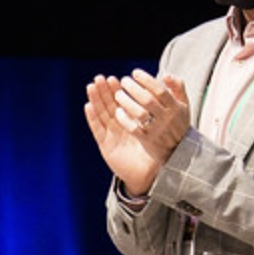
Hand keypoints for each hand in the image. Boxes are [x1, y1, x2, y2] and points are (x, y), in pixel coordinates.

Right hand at [84, 74, 163, 196]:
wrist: (146, 176)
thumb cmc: (153, 154)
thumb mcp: (158, 132)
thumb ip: (159, 117)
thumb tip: (165, 102)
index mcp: (130, 122)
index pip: (121, 103)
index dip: (116, 91)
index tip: (115, 78)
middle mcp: (118, 127)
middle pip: (108, 106)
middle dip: (104, 91)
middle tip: (100, 77)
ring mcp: (110, 136)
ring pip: (101, 114)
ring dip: (95, 100)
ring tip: (91, 86)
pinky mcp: (105, 146)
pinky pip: (98, 130)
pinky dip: (92, 118)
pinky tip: (88, 106)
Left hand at [115, 70, 189, 163]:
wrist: (180, 149)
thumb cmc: (178, 121)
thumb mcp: (184, 103)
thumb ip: (178, 86)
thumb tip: (166, 75)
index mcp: (175, 107)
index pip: (160, 90)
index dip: (146, 79)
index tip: (135, 72)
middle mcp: (166, 118)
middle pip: (148, 100)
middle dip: (133, 88)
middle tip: (124, 81)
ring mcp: (157, 130)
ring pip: (139, 114)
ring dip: (126, 102)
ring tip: (118, 94)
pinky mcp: (148, 140)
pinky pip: (133, 129)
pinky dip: (124, 119)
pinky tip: (118, 111)